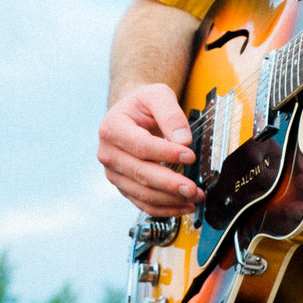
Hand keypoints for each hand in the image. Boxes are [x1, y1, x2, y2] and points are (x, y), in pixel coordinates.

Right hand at [97, 83, 204, 215]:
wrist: (131, 113)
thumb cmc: (143, 103)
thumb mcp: (157, 94)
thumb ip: (170, 113)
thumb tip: (183, 141)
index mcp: (112, 127)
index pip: (141, 145)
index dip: (166, 153)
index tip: (190, 156)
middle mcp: (108, 153)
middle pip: (141, 173)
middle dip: (169, 183)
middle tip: (192, 188)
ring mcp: (114, 172)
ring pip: (141, 192)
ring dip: (169, 199)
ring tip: (193, 198)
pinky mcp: (122, 185)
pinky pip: (142, 202)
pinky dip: (163, 208)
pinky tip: (182, 207)